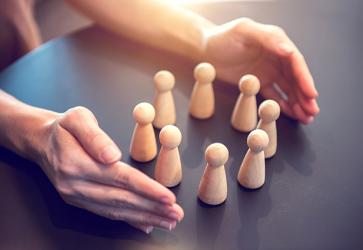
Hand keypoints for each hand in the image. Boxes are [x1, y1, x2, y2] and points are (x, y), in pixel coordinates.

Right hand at [36, 106, 183, 232]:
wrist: (41, 141)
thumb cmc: (63, 127)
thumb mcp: (77, 118)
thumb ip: (95, 136)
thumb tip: (112, 156)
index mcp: (76, 163)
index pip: (119, 178)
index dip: (146, 189)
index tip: (167, 196)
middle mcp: (75, 185)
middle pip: (121, 200)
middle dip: (152, 208)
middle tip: (176, 214)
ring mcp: (76, 196)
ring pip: (115, 211)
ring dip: (144, 217)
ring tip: (167, 221)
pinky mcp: (79, 201)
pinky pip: (106, 213)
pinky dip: (128, 220)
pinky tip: (145, 224)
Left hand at [203, 18, 319, 123]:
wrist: (204, 50)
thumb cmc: (221, 37)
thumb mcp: (243, 31)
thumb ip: (266, 38)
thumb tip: (288, 50)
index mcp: (275, 42)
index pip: (295, 62)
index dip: (304, 78)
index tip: (311, 94)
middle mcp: (276, 57)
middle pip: (295, 78)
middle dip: (305, 95)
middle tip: (313, 111)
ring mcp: (269, 71)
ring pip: (288, 89)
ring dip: (298, 103)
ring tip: (306, 118)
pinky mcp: (259, 83)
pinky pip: (274, 96)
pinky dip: (283, 105)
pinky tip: (291, 115)